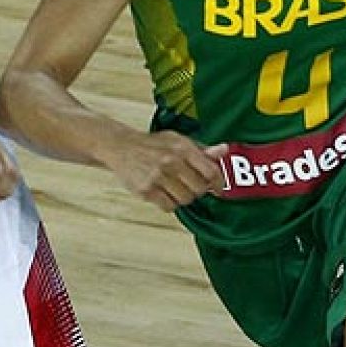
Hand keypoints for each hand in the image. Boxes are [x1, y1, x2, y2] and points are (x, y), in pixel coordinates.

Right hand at [106, 131, 227, 211]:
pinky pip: (169, 206)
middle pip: (200, 189)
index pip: (211, 171)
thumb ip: (202, 149)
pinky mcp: (146, 190)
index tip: (218, 188)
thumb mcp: (178, 141)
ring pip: (186, 199)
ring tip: (176, 188)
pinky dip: (170, 203)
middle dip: (199, 190)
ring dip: (184, 197)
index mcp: (182, 147)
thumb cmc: (153, 145)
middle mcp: (171, 161)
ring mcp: (158, 177)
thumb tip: (224, 150)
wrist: (121, 147)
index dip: (218, 183)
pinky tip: (165, 193)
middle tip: (192, 186)